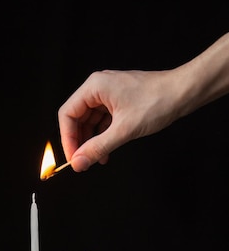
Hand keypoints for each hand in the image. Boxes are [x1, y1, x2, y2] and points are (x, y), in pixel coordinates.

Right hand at [58, 69, 179, 170]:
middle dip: (79, 141)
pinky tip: (107, 151)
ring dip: (91, 141)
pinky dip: (102, 136)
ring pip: (90, 121)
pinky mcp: (119, 101)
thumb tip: (79, 162)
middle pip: (77, 118)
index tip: (73, 157)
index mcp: (94, 87)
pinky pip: (103, 121)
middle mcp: (98, 88)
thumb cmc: (158, 102)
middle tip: (83, 161)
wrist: (184, 93)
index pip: (68, 114)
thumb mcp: (124, 130)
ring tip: (96, 159)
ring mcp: (109, 94)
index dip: (67, 138)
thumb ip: (98, 147)